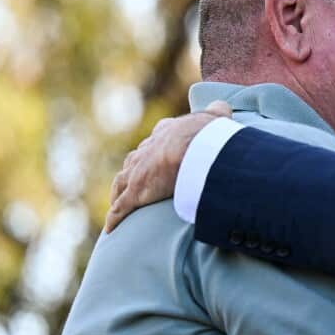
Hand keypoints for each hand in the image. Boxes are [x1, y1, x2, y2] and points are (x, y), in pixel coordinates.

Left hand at [104, 100, 232, 232]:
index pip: (153, 143)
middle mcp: (145, 152)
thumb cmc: (207, 134)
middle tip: (135, 183)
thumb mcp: (215, 117)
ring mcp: (137, 173)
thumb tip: (222, 106)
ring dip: (119, 194)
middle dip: (133, 172)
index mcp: (163, 134)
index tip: (154, 158)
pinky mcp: (135, 193)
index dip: (153, 151)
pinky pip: (120, 208)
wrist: (194, 148)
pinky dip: (115, 218)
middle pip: (134, 163)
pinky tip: (111, 228)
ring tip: (118, 204)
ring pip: (121, 184)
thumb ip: (217, 111)